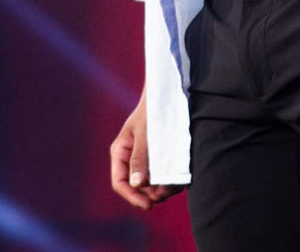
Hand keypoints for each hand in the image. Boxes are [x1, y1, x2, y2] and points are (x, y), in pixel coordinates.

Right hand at [110, 90, 181, 209]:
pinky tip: (179, 181)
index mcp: (121, 152)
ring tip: (174, 188)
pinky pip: (162, 175)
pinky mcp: (160, 157)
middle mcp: (132, 158)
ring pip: (151, 183)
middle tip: (166, 196)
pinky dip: (170, 181)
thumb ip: (140, 157)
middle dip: (150, 194)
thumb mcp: (145, 133)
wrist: (167, 94)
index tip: (148, 204)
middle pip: (137, 186)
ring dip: (162, 189)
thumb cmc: (152, 110)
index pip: (120, 182)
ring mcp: (146, 158)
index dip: (132, 197)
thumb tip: (136, 184)